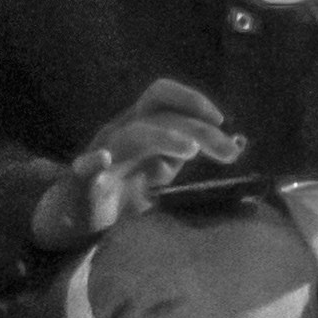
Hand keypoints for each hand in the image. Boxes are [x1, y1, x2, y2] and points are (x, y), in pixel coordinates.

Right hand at [32, 85, 245, 253]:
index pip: (164, 98)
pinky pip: (84, 167)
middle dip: (197, 126)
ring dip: (164, 137)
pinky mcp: (83, 181)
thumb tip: (237, 142)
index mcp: (140, 128)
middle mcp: (121, 133)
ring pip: (132, 135)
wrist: (81, 219)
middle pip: (156, 112)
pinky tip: (102, 160)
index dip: (193, 101)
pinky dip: (92, 161)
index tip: (223, 123)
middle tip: (229, 152)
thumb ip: (188, 155)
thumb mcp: (162, 171)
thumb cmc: (124, 194)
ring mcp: (102, 154)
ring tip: (190, 151)